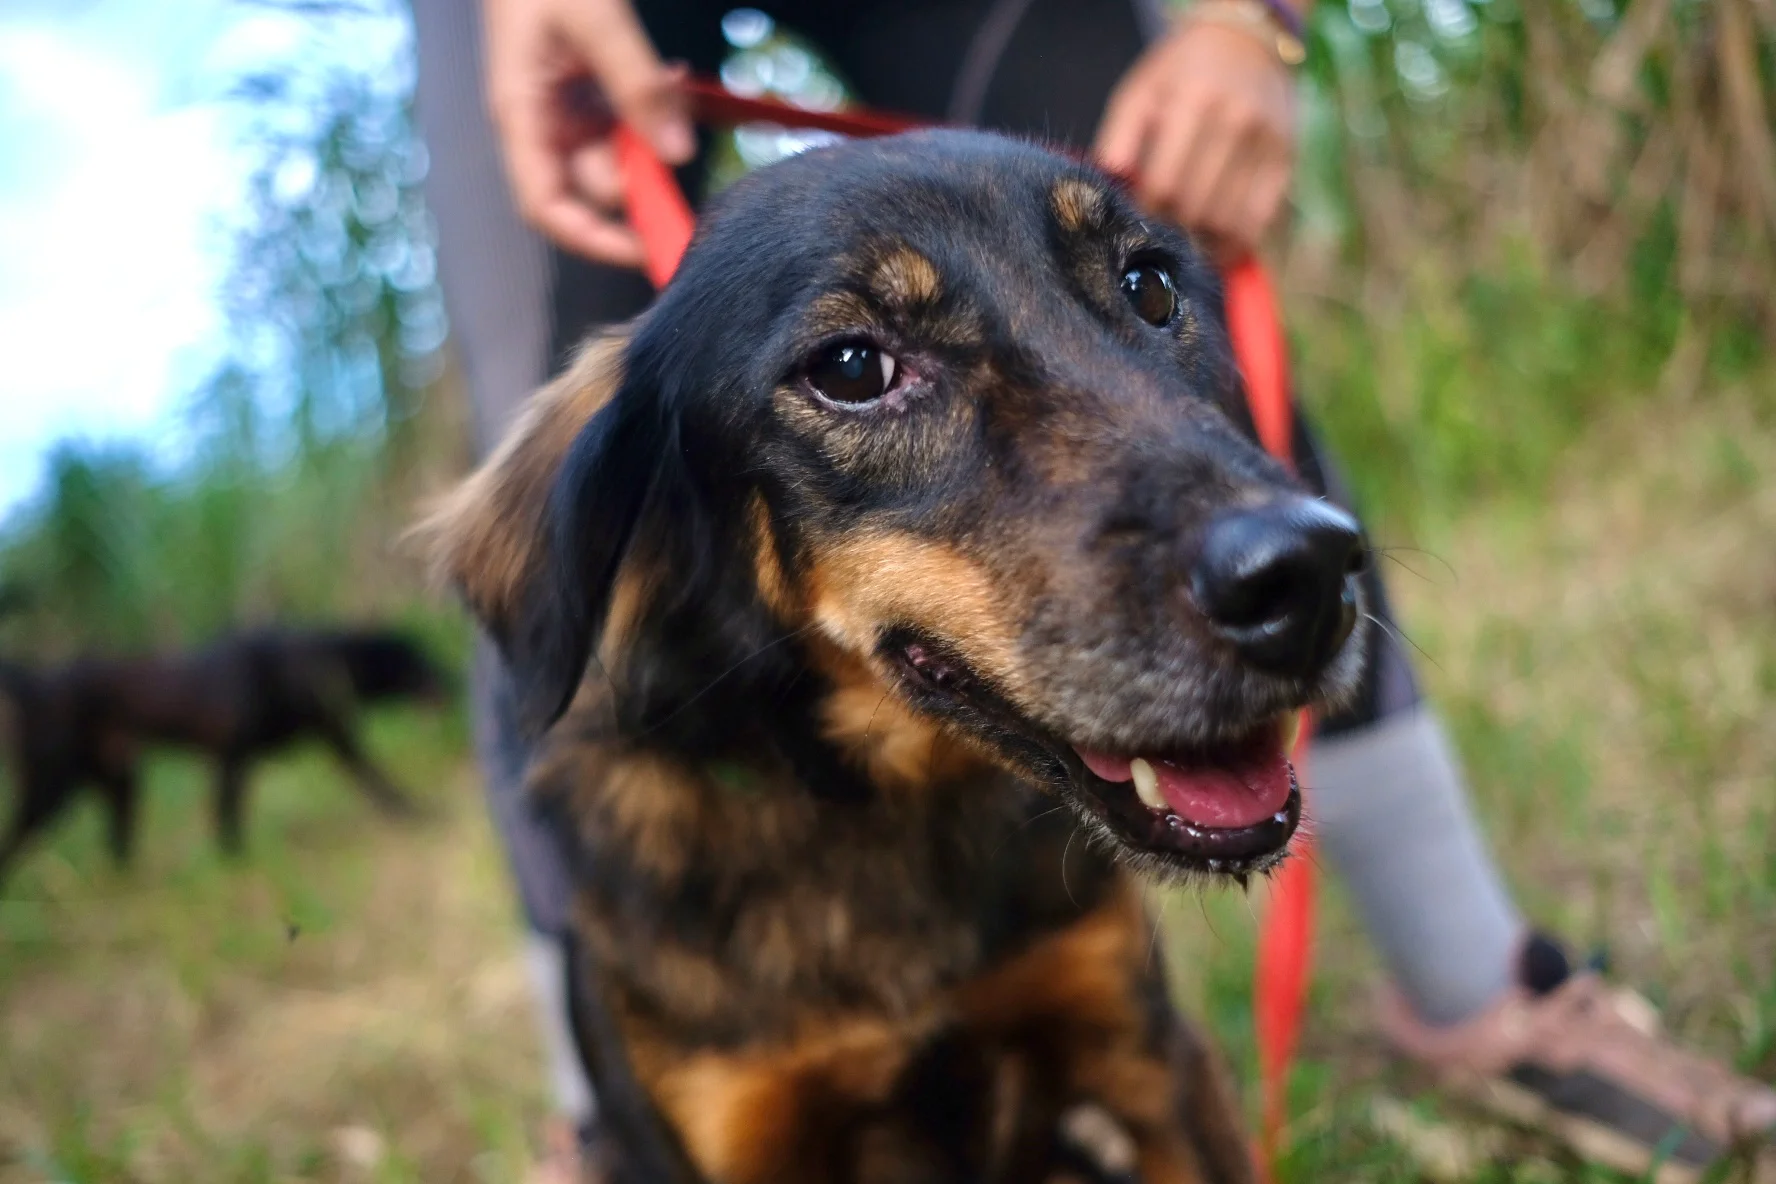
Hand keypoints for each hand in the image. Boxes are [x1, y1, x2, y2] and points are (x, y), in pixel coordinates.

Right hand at [482, 0, 694, 264]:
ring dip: (653, 132)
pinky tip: (671, 78)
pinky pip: (628, 122)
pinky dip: (654, 108)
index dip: (593, 239)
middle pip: (595, 184)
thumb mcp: (594, 19)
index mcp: (520, 115)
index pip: (547, 206)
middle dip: (641, 168)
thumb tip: (677, 154)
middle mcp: (541, 124)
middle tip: (674, 130)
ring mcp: (565, 111)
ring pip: (620, 153)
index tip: (645, 249)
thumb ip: (636, 83)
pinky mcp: (587, 93)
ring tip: (671, 84)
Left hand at [1095, 16, 1298, 261]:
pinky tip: (1218, 245)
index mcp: (1194, 101)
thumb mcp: (1141, 89)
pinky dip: (1237, 240)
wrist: (1247, 42)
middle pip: (1197, 206)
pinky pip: (1261, 217)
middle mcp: (1236, 120)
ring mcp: (1267, 141)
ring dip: (1203, 242)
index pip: (1165, 183)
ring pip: (1229, 220)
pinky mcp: (1287, 157)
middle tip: (1160, 233)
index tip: (1138, 218)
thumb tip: (1108, 182)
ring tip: (1185, 242)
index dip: (1147, 211)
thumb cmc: (1182, 71)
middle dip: (1172, 228)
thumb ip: (1119, 135)